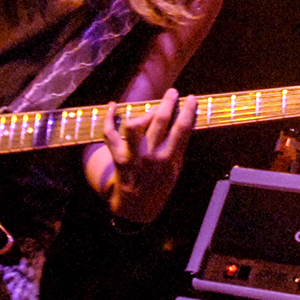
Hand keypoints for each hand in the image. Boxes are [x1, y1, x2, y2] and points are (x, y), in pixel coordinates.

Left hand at [102, 89, 196, 223]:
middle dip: (168, 102)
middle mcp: (151, 156)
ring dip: (143, 112)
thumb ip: (178, 147)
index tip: (190, 98)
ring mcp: (132, 156)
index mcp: (169, 159)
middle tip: (172, 92)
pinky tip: (113, 106)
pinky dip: (109, 118)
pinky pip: (109, 134)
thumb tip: (184, 121)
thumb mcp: (175, 170)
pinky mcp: (117, 157)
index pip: (182, 128)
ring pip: (134, 125)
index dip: (187, 110)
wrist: (136, 208)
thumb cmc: (159, 187)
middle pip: (160, 121)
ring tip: (150, 108)